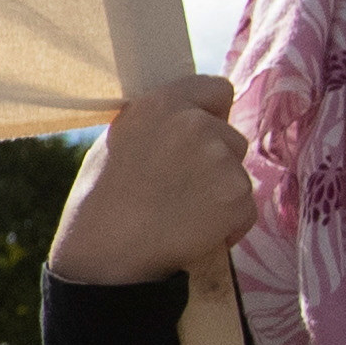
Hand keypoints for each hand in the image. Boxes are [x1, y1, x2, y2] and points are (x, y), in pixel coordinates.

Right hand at [49, 75, 258, 285]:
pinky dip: (229, 223)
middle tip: (181, 188)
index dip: (211, 113)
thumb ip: (159, 123)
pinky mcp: (237, 198)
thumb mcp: (118, 140)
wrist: (104, 255)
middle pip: (231, 137)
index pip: (216, 88)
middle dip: (216, 160)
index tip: (199, 136)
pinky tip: (195, 232)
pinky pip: (245, 208)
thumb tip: (189, 117)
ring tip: (183, 213)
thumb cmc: (100, 201)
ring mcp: (221, 161)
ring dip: (222, 192)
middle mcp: (196, 124)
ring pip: (239, 172)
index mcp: (162, 104)